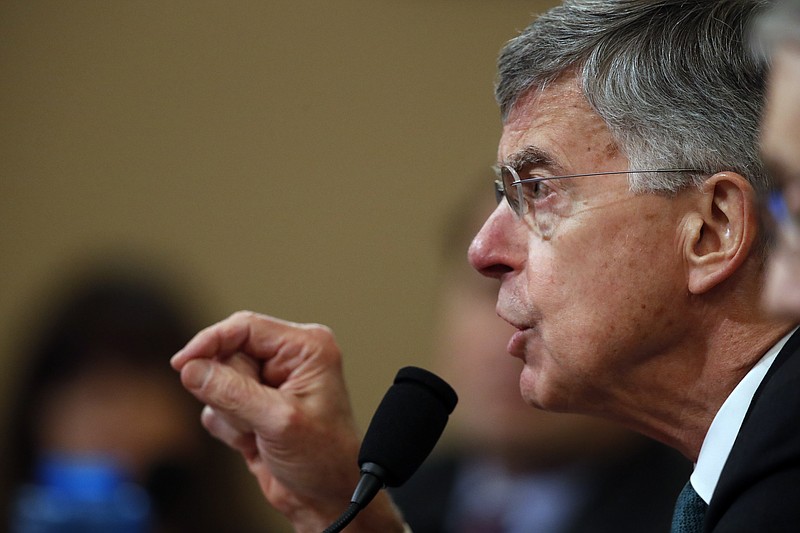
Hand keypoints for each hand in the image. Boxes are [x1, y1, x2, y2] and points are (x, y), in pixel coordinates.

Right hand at [170, 311, 404, 531]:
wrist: (325, 498)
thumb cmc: (323, 457)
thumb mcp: (279, 421)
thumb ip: (232, 393)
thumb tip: (191, 369)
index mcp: (305, 347)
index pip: (245, 327)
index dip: (210, 342)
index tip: (182, 363)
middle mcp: (287, 358)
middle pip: (227, 354)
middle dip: (230, 391)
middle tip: (255, 419)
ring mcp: (268, 382)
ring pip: (217, 382)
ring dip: (230, 414)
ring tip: (260, 434)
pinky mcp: (252, 405)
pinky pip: (216, 406)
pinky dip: (228, 428)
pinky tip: (254, 442)